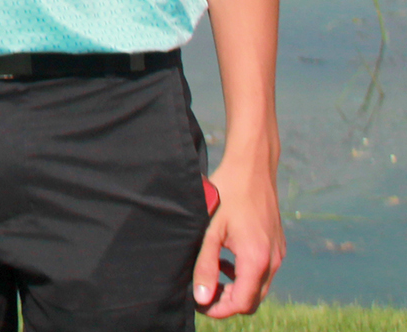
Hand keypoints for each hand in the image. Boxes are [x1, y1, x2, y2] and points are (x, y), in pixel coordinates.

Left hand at [194, 148, 283, 317]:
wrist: (252, 167)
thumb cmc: (228, 193)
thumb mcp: (210, 230)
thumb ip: (205, 265)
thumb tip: (202, 297)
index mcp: (257, 260)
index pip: (241, 303)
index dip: (218, 309)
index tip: (198, 303)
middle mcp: (273, 261)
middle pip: (252, 300)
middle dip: (227, 303)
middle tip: (202, 294)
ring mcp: (278, 253)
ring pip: (258, 286)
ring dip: (236, 288)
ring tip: (211, 278)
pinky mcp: (276, 245)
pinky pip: (263, 271)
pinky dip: (245, 275)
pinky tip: (226, 262)